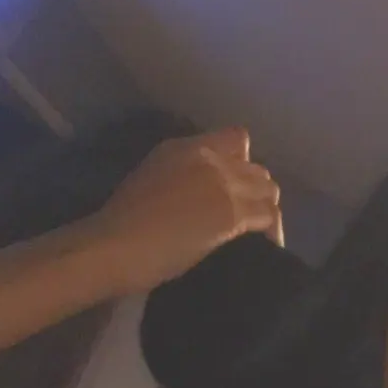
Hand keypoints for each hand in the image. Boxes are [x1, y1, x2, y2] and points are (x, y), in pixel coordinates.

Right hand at [90, 127, 283, 297]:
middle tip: (250, 217)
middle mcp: (209, 159)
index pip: (236, 139)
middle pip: (257, 168)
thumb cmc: (120, 224)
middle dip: (257, 192)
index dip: (243, 163)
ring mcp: (223, 185)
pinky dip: (272, 233)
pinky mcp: (232, 214)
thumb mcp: (148, 181)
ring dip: (267, 211)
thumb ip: (177, 178)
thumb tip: (194, 198)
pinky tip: (269, 248)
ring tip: (260, 234)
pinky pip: (268, 217)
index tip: (237, 186)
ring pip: (268, 191)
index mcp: (184, 147)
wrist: (115, 246)